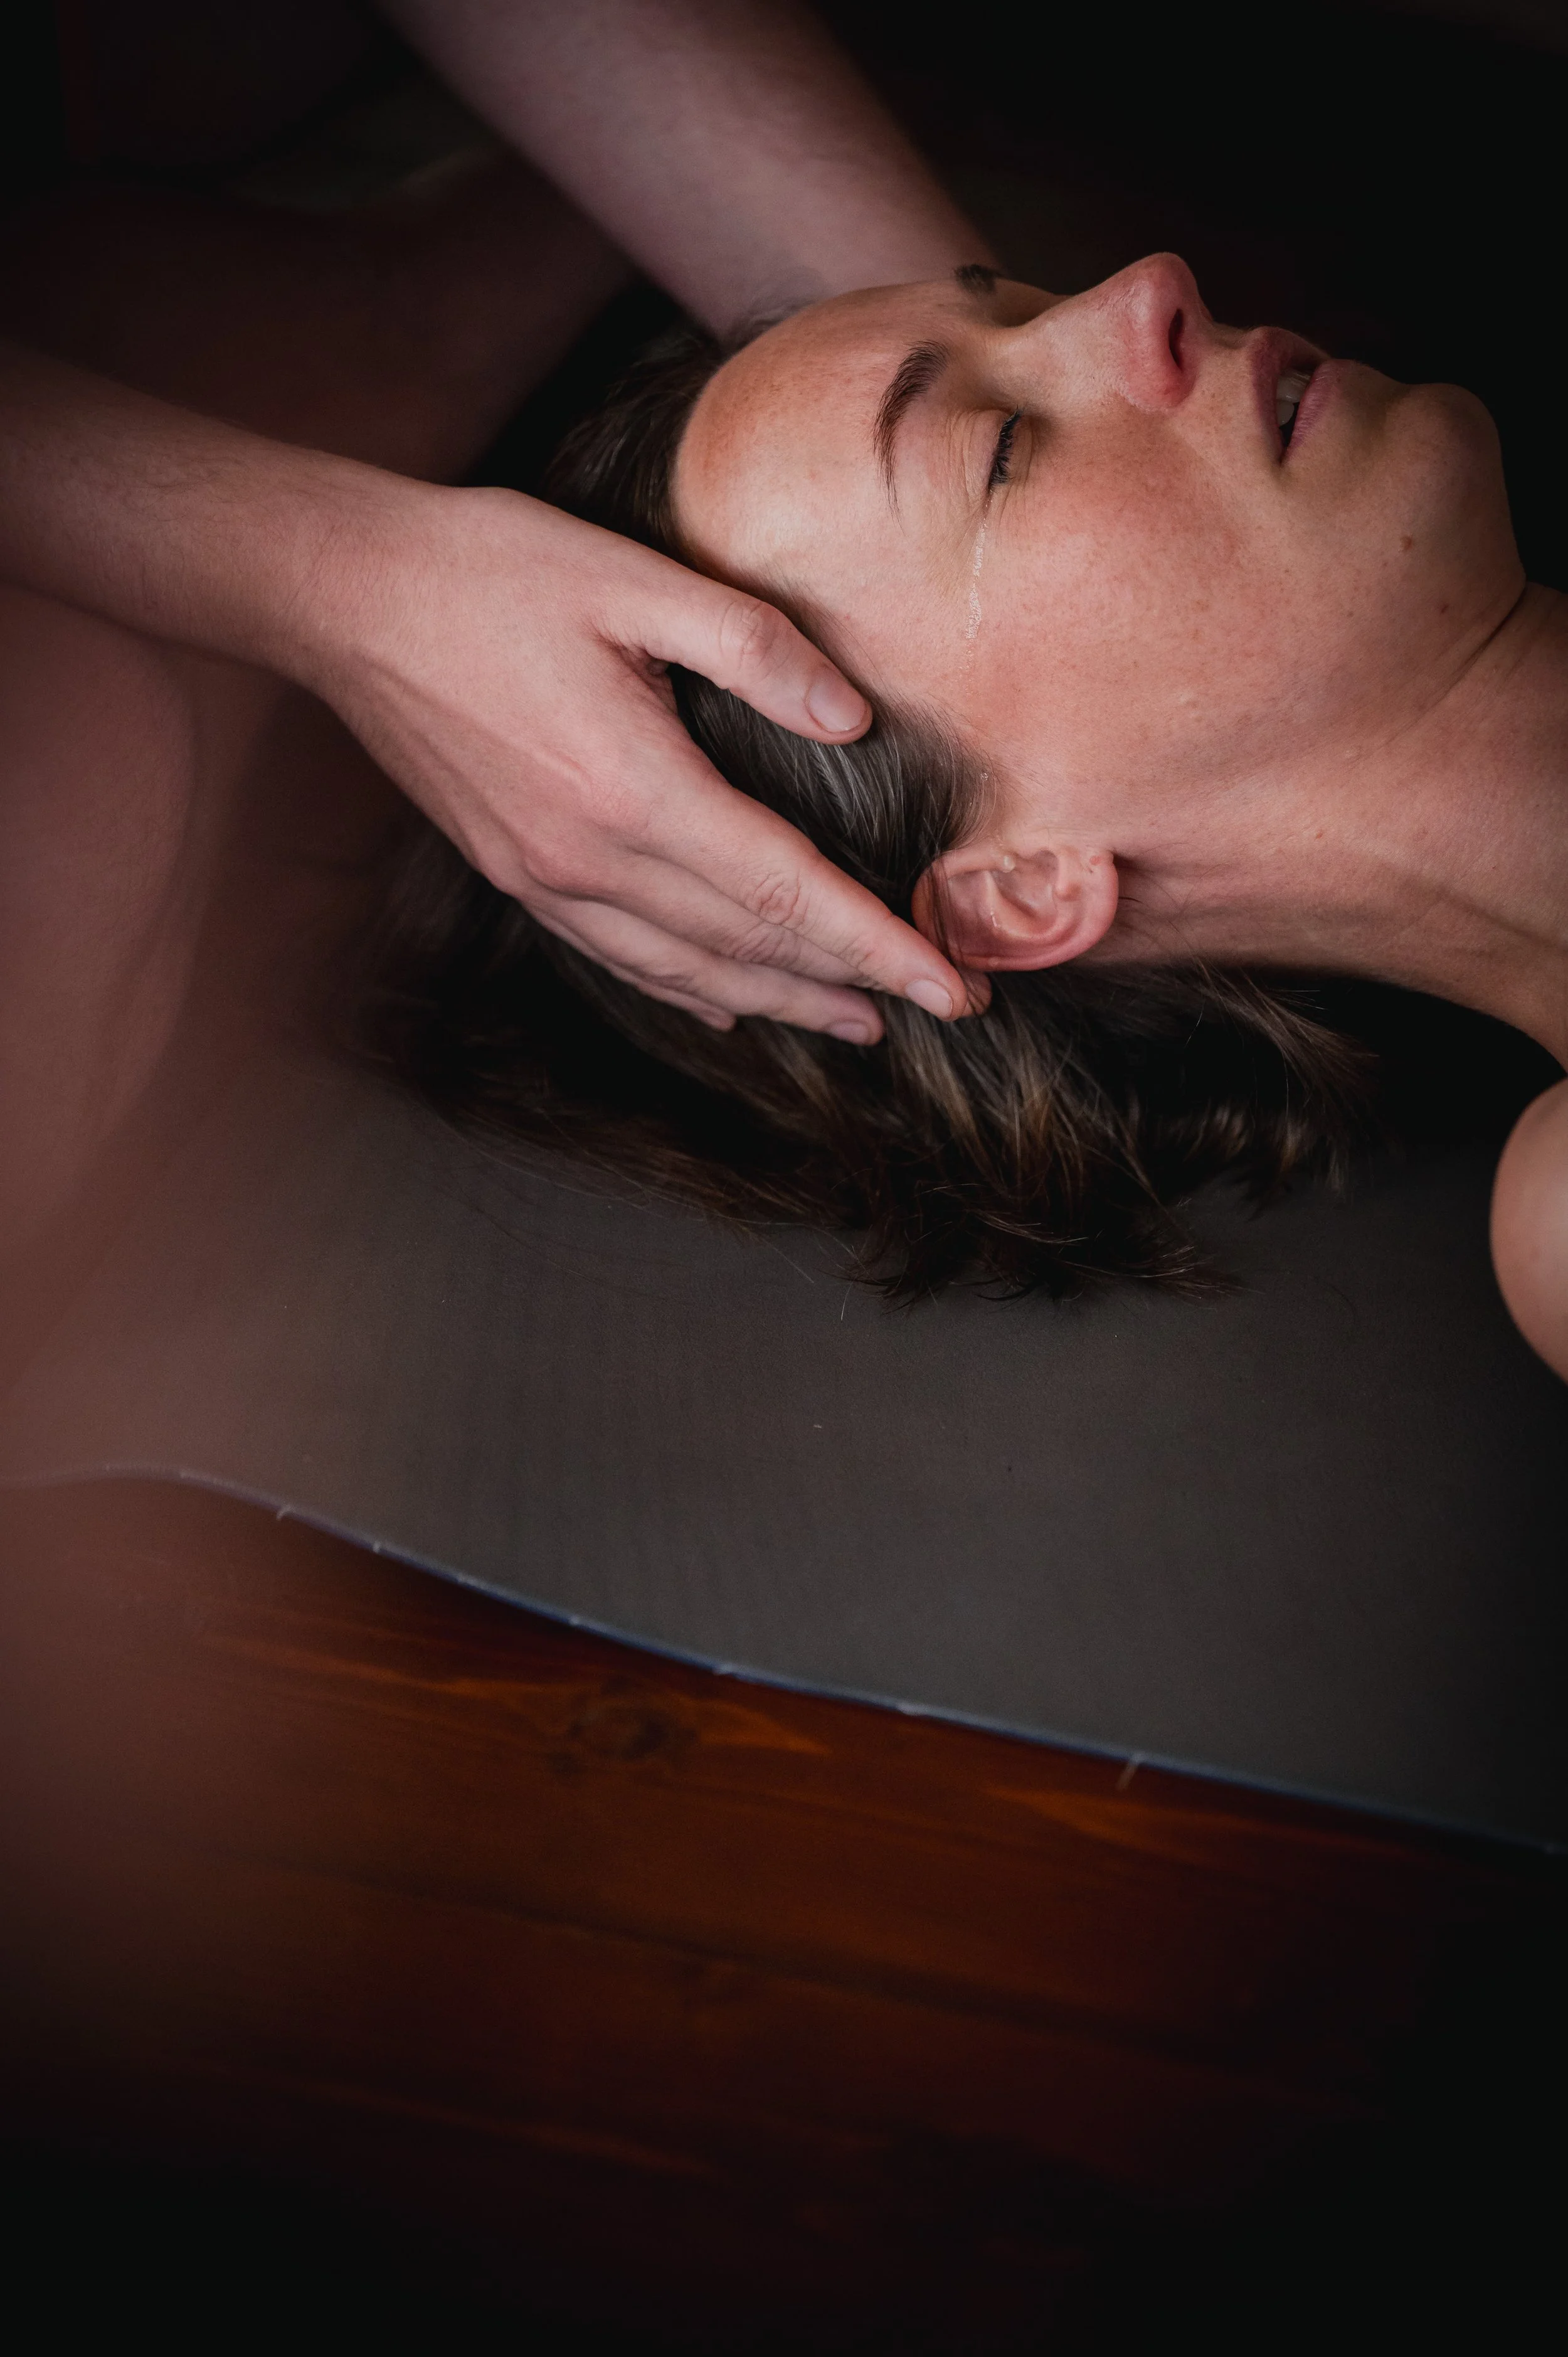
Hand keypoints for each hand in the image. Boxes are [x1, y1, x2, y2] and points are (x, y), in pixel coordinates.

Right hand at [307, 480, 971, 1037]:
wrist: (342, 596)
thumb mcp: (633, 578)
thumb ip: (754, 647)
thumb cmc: (487, 571)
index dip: (878, 946)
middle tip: (931, 1012)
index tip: (951, 986)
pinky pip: (622, 956)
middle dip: (849, 986)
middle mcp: (589, 860)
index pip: (788, 893)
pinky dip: (690, 987)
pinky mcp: (517, 873)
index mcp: (633, 791)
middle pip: (748, 948)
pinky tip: (730, 1002)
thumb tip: (852, 718)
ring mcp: (545, 878)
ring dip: (780, 1001)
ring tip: (853, 1023)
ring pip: (688, 969)